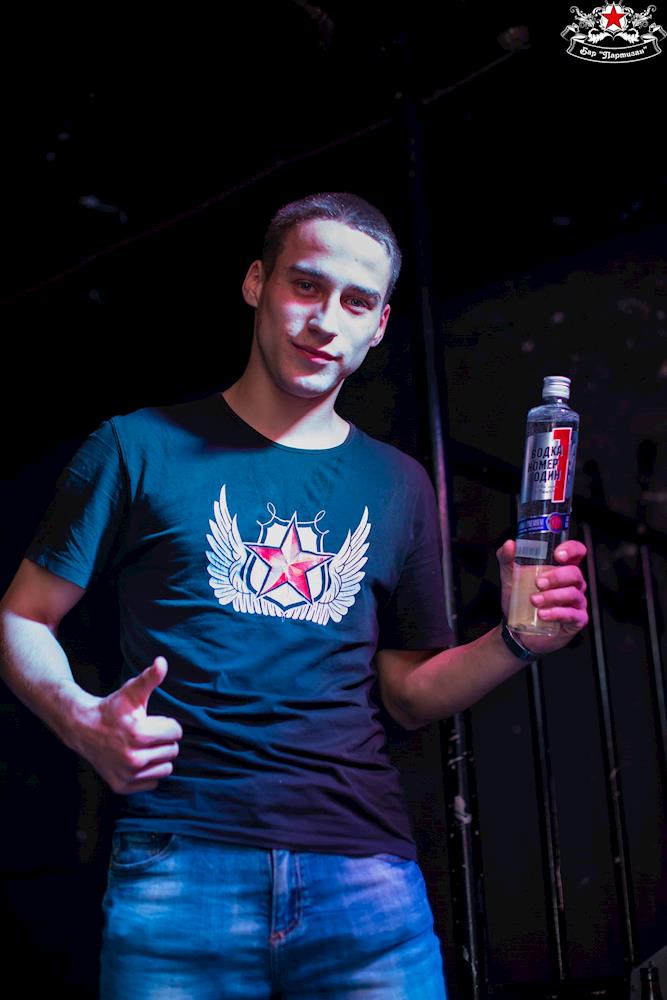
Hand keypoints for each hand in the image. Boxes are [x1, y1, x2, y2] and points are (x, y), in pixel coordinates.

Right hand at [74, 656, 182, 794]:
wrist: (82, 728)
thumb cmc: (112, 708)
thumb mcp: (131, 691)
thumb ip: (150, 678)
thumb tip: (162, 661)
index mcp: (139, 734)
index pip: (177, 732)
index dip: (167, 724)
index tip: (152, 721)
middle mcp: (133, 758)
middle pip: (173, 750)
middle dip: (163, 740)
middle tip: (147, 733)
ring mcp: (127, 775)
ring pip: (166, 768)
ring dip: (159, 757)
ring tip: (143, 746)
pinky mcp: (123, 786)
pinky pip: (153, 782)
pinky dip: (148, 772)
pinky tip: (136, 759)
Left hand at [496, 539, 588, 655]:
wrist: (517, 628)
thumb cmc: (519, 600)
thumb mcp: (510, 577)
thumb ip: (507, 559)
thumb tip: (509, 545)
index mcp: (561, 568)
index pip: (577, 552)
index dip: (571, 549)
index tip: (557, 554)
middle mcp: (573, 583)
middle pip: (575, 572)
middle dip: (556, 576)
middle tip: (537, 582)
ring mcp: (576, 601)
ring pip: (573, 593)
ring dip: (552, 596)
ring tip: (534, 600)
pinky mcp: (576, 619)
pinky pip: (572, 614)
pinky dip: (556, 613)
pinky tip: (543, 614)